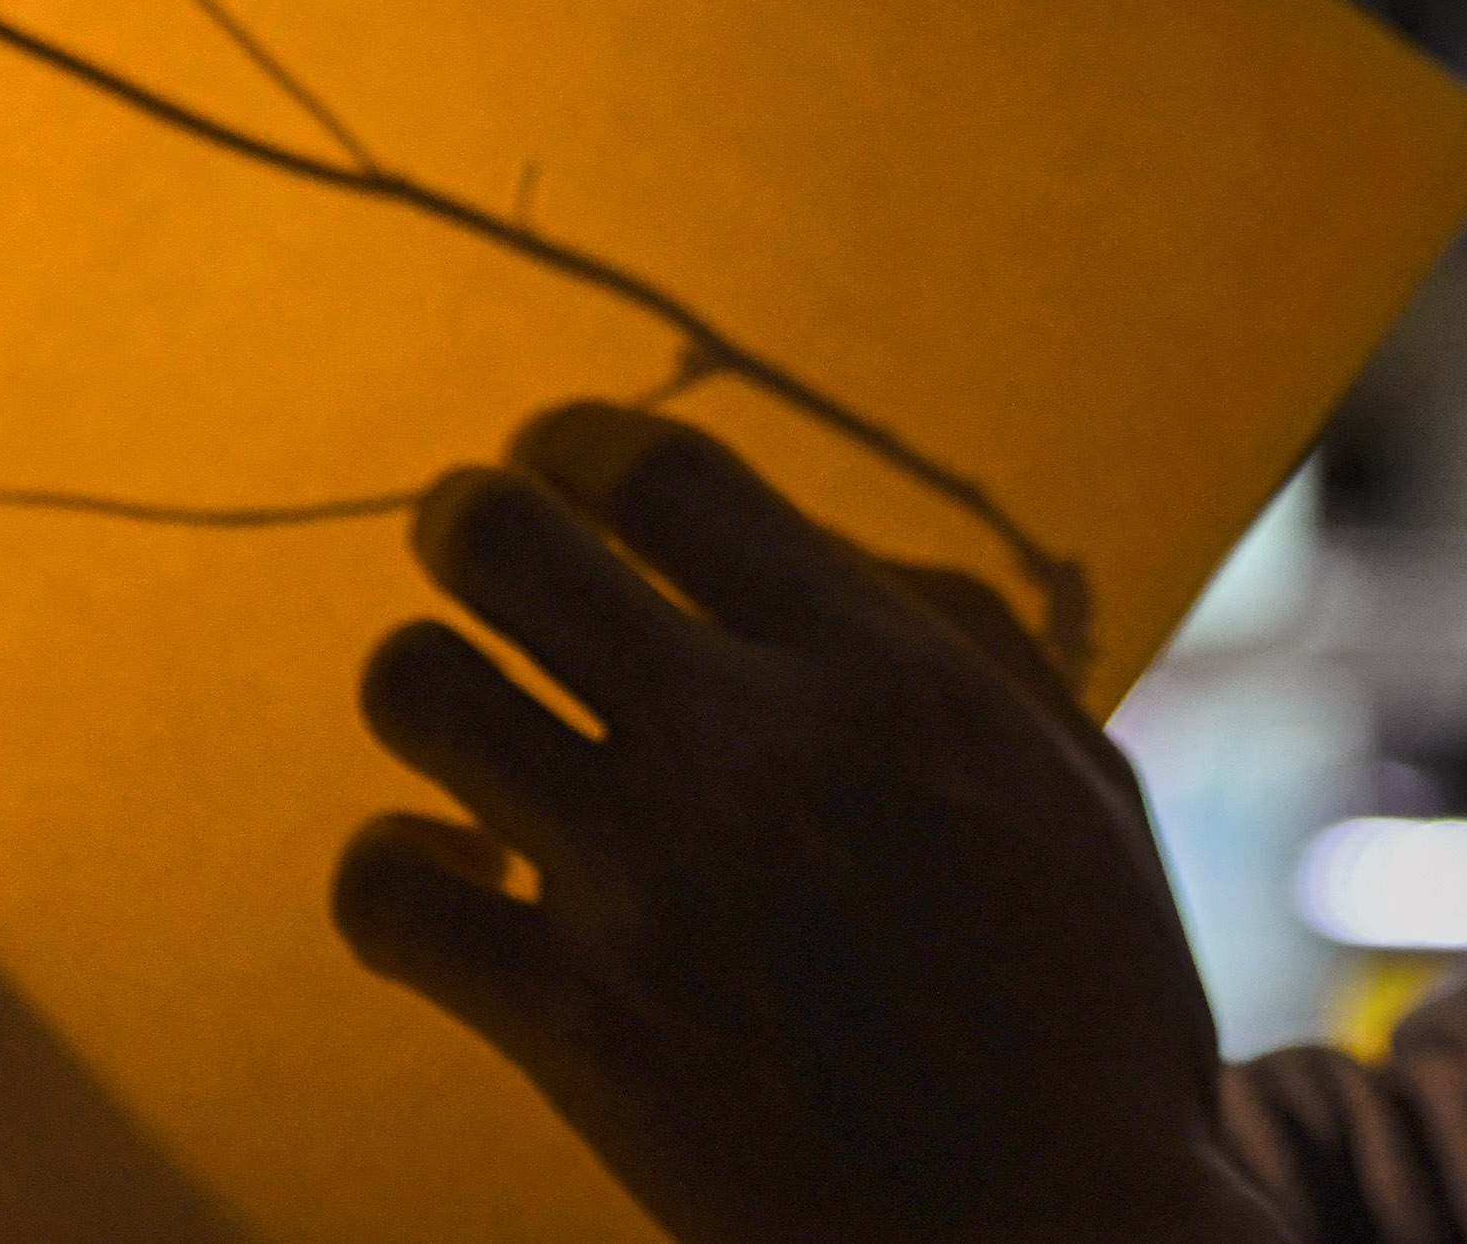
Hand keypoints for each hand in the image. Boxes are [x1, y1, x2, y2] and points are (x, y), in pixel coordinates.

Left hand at [336, 402, 1291, 1243]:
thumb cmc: (1086, 1014)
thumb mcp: (1075, 780)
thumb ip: (946, 634)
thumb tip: (798, 540)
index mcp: (879, 668)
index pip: (658, 468)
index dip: (580, 442)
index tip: (563, 464)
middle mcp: (749, 748)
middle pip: (500, 537)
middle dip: (467, 520)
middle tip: (477, 553)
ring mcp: (645, 885)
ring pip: (415, 687)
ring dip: (429, 687)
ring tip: (472, 727)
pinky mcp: (571, 1025)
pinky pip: (381, 889)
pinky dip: (397, 875)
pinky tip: (467, 892)